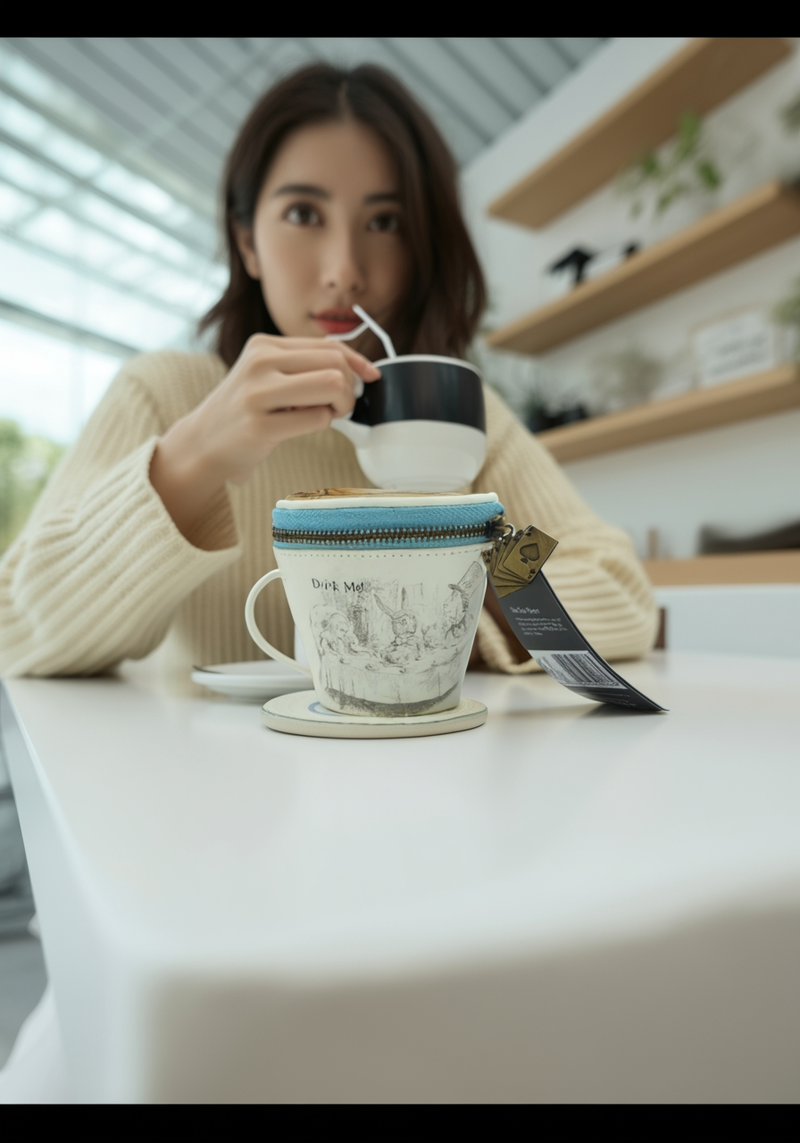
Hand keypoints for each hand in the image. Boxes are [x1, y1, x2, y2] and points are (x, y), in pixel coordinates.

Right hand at [150, 334, 379, 540]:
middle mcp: (259, 362)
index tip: (370, 376)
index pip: (327, 344)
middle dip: (348, 388)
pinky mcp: (260, 426)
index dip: (357, 361)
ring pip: (332, 384)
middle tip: (337, 406)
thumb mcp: (266, 375)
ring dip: (340, 405)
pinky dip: (322, 425)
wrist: (201, 444)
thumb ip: (303, 366)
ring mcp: (257, 393)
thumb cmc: (243, 412)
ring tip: (325, 415)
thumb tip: (356, 366)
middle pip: (335, 362)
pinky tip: (302, 428)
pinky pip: (318, 419)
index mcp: (263, 345)